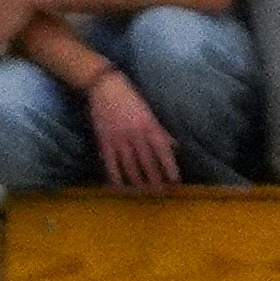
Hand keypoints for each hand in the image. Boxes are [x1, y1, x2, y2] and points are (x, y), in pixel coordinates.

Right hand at [86, 70, 180, 190]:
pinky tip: (121, 187)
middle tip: (161, 193)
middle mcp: (135, 136)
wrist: (104, 86)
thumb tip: (174, 147)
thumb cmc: (130, 98)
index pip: (163, 152)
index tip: (176, 182)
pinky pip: (110, 164)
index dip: (170, 168)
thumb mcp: (149, 112)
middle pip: (148, 164)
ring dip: (138, 182)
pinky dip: (116, 177)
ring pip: (130, 167)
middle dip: (156, 181)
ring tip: (144, 193)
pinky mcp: (104, 142)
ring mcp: (119, 140)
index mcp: (149, 126)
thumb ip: (160, 131)